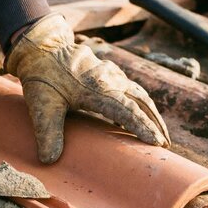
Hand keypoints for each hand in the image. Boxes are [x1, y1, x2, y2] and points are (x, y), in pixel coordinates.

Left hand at [5, 13, 169, 163]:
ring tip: (159, 132)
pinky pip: (131, 88)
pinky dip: (140, 102)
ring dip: (151, 112)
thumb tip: (48, 160)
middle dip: (156, 123)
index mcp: (97, 90)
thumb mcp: (41, 106)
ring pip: (139, 94)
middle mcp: (110, 80)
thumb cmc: (42, 76)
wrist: (42, 47)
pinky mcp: (109, 72)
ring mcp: (111, 74)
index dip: (144, 127)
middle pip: (142, 102)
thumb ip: (47, 133)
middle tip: (166, 145)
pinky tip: (139, 114)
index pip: (127, 111)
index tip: (158, 143)